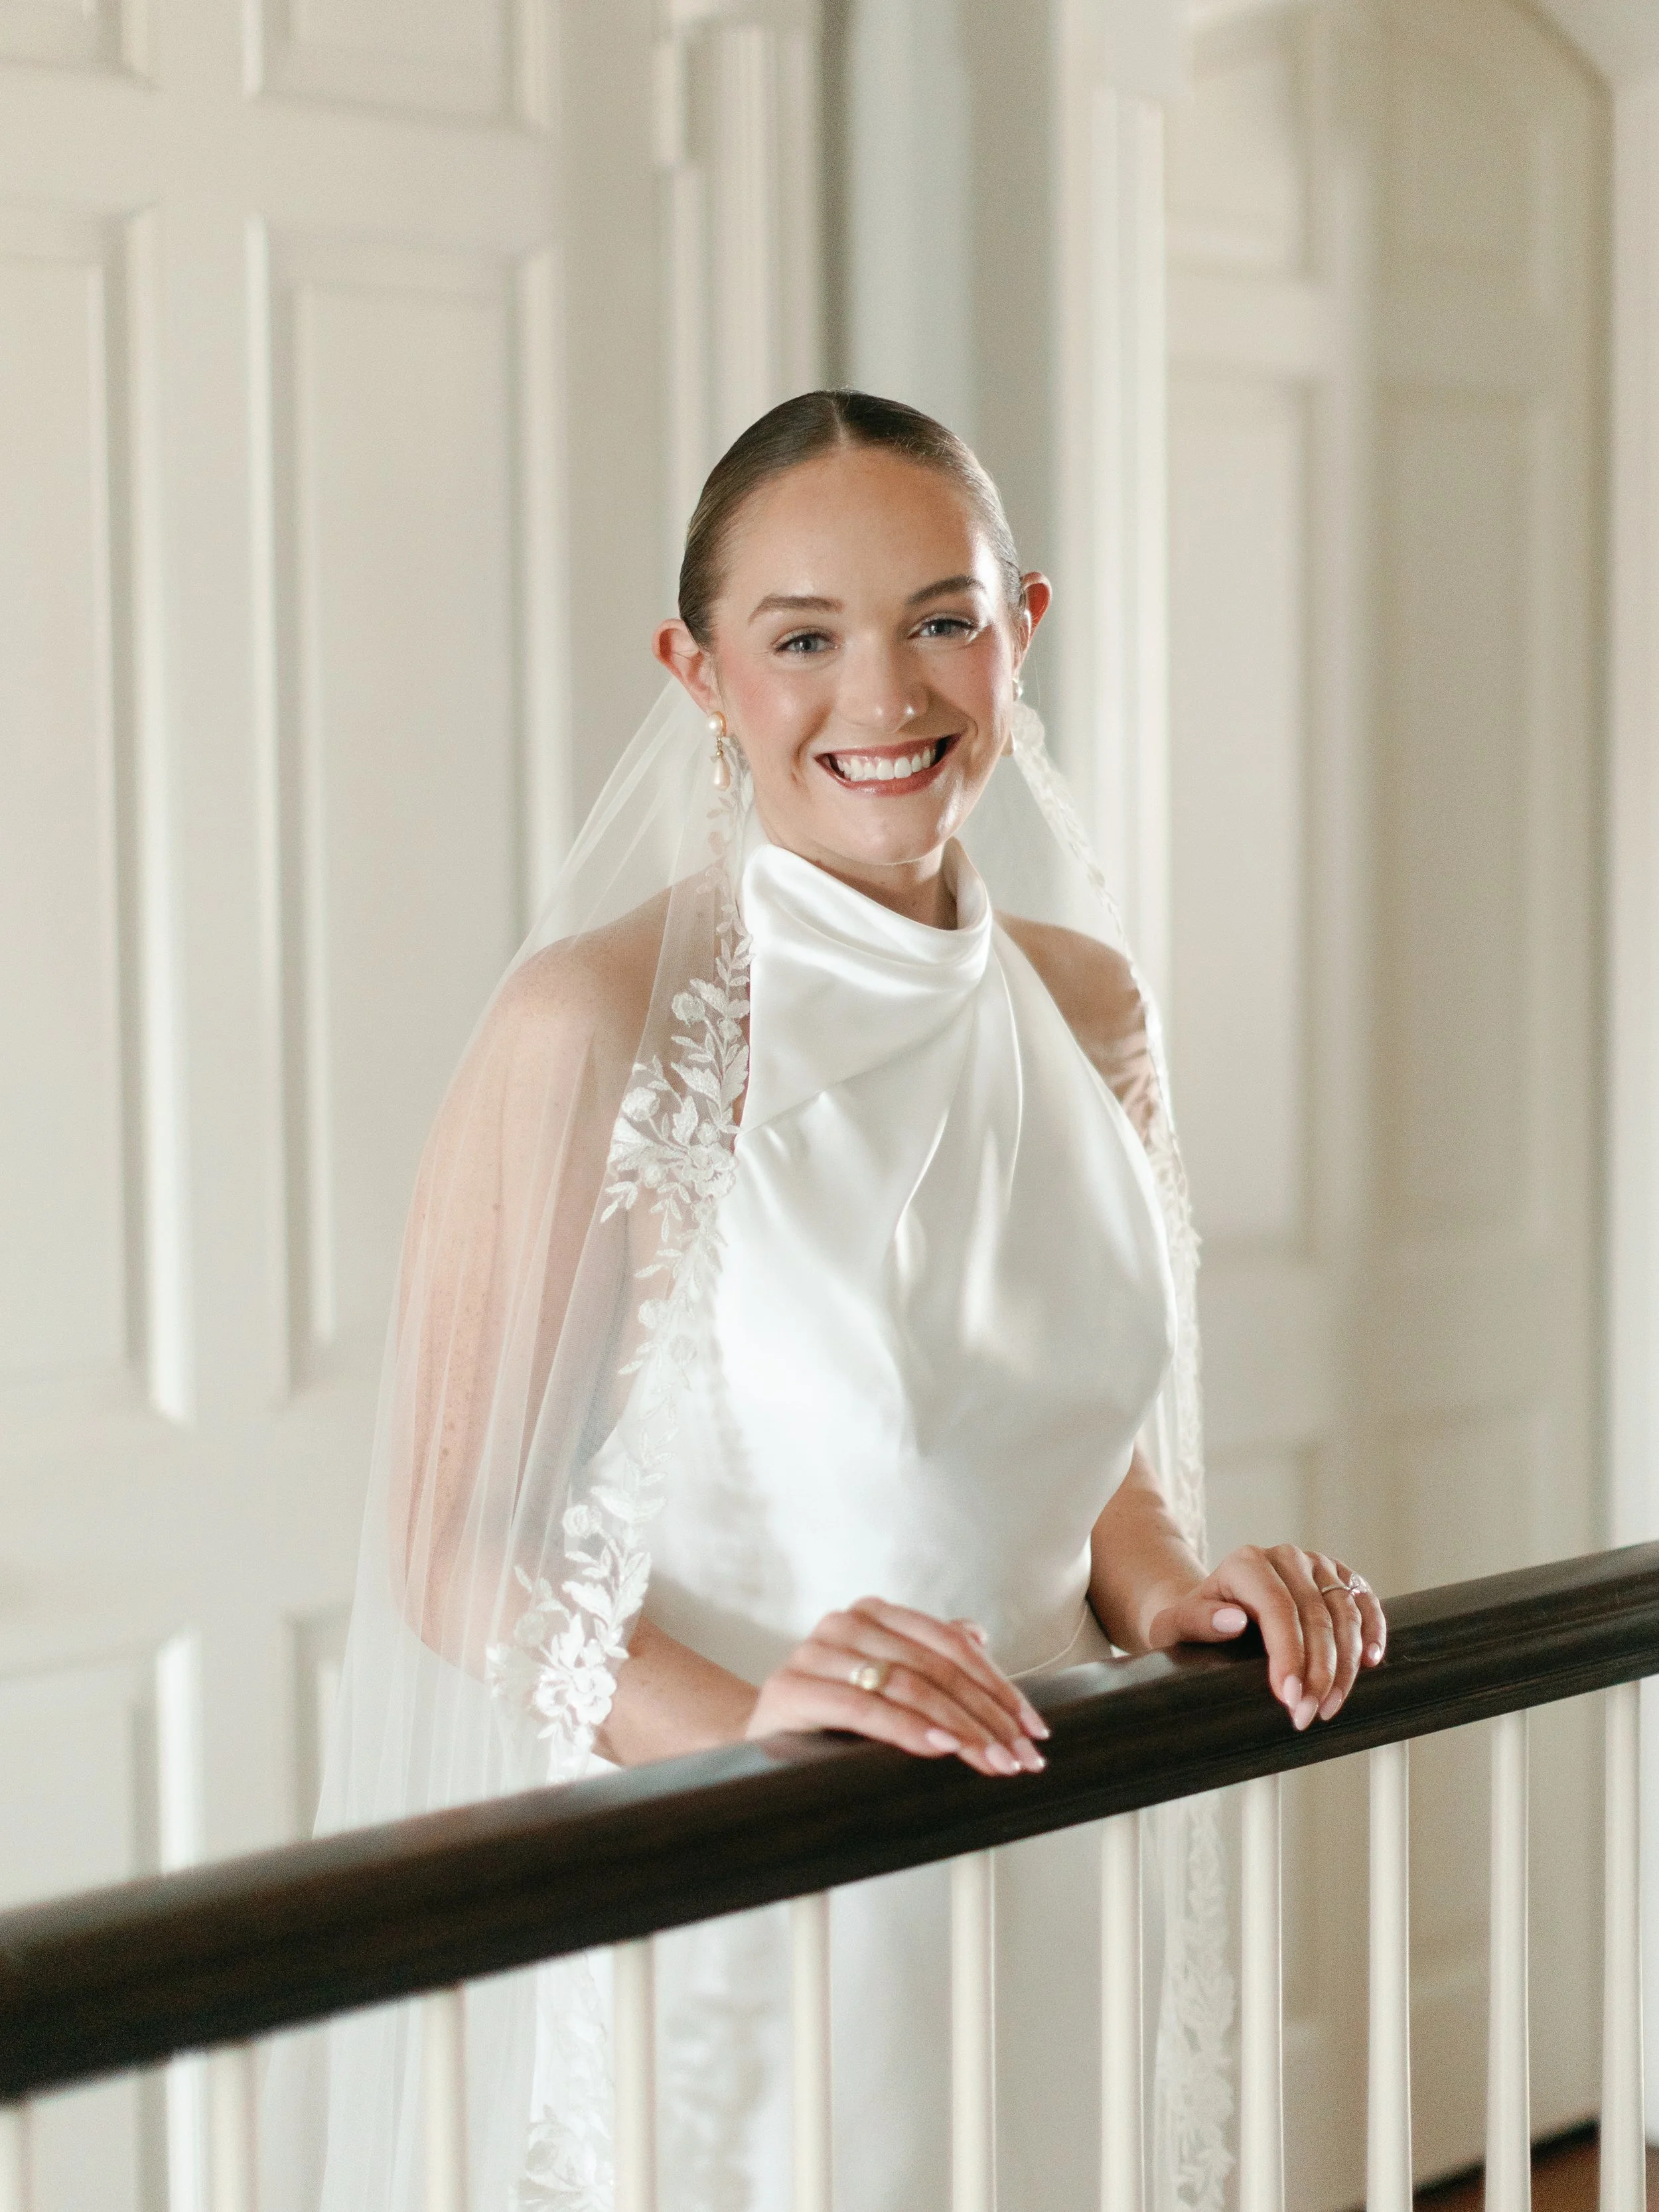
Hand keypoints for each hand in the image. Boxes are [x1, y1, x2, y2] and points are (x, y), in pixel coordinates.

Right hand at [744, 1597, 1048, 1776]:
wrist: (761, 1737)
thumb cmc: (832, 1712)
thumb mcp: (887, 1682)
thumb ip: (928, 1655)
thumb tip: (978, 1635)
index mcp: (877, 1614)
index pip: (953, 1645)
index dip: (999, 1686)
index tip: (1032, 1727)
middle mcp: (847, 1622)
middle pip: (936, 1667)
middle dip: (987, 1716)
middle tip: (1020, 1756)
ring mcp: (817, 1651)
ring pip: (907, 1685)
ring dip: (958, 1728)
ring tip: (991, 1761)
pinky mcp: (793, 1688)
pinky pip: (863, 1707)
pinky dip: (907, 1728)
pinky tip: (940, 1747)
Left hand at [1143, 1545, 1386, 1728]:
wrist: (1212, 1608)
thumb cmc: (1194, 1621)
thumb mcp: (1176, 1624)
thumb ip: (1196, 1620)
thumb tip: (1233, 1621)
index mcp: (1246, 1563)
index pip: (1277, 1609)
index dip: (1289, 1655)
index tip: (1289, 1697)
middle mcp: (1285, 1557)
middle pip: (1316, 1616)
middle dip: (1317, 1672)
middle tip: (1308, 1714)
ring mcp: (1315, 1564)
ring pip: (1345, 1613)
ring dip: (1346, 1665)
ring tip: (1330, 1706)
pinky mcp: (1338, 1576)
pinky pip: (1364, 1601)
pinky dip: (1373, 1631)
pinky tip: (1371, 1662)